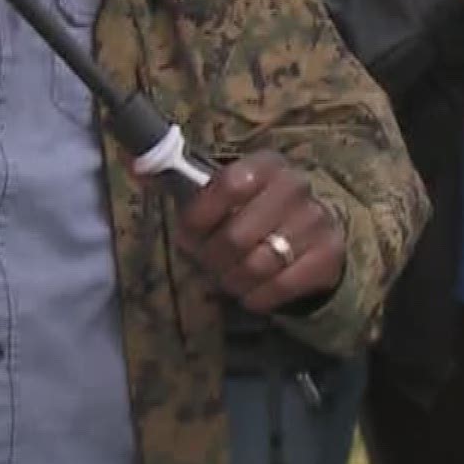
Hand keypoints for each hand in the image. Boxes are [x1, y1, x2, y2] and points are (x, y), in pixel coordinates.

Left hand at [175, 151, 345, 313]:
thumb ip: (178, 183)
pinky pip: (278, 288)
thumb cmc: (253, 214)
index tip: (191, 233)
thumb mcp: (220, 195)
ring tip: (233, 277)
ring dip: (233, 281)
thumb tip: (134, 166)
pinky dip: (257, 297)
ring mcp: (316, 221)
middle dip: (213, 258)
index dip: (200, 216)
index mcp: (266, 165)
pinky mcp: (328, 255)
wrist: (312, 238)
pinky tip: (255, 290)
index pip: (227, 185)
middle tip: (213, 261)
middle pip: (236, 236)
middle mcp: (296, 187)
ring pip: (256, 266)